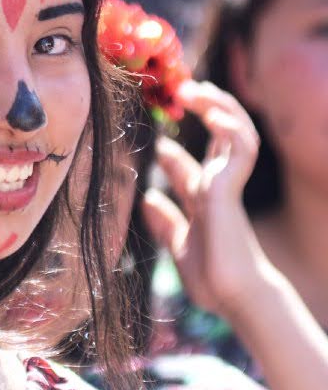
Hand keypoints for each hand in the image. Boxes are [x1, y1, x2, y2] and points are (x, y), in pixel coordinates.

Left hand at [140, 81, 273, 319]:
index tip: (156, 144)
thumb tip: (148, 200)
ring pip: (236, 135)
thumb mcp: (181, 246)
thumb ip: (167, 223)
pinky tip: (213, 115)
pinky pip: (240, 150)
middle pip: (222, 140)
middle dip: (208, 112)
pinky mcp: (230, 191)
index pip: (196, 168)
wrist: (235, 299)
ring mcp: (227, 188)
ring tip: (197, 90)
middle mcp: (220, 190)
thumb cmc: (215, 281)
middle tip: (184, 92)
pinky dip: (229, 128)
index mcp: (208, 204)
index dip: (175, 155)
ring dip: (220, 109)